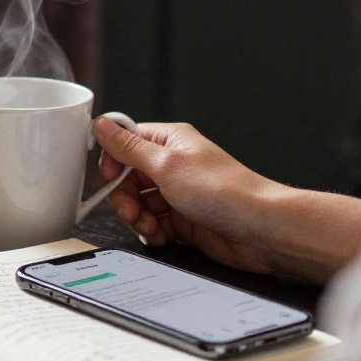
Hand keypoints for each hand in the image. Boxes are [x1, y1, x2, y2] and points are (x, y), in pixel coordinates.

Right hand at [95, 119, 277, 273]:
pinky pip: (153, 224)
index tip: (109, 177)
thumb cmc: (224, 190)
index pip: (127, 142)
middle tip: (131, 210)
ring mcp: (178, 194)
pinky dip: (152, 232)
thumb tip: (102, 124)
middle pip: (128, 178)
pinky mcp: (183, 220)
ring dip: (137, 218)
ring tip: (150, 226)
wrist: (259, 229)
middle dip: (124, 197)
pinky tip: (162, 236)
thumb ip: (128, 147)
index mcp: (170, 142)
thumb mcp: (166, 164)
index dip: (113, 160)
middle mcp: (173, 166)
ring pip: (139, 204)